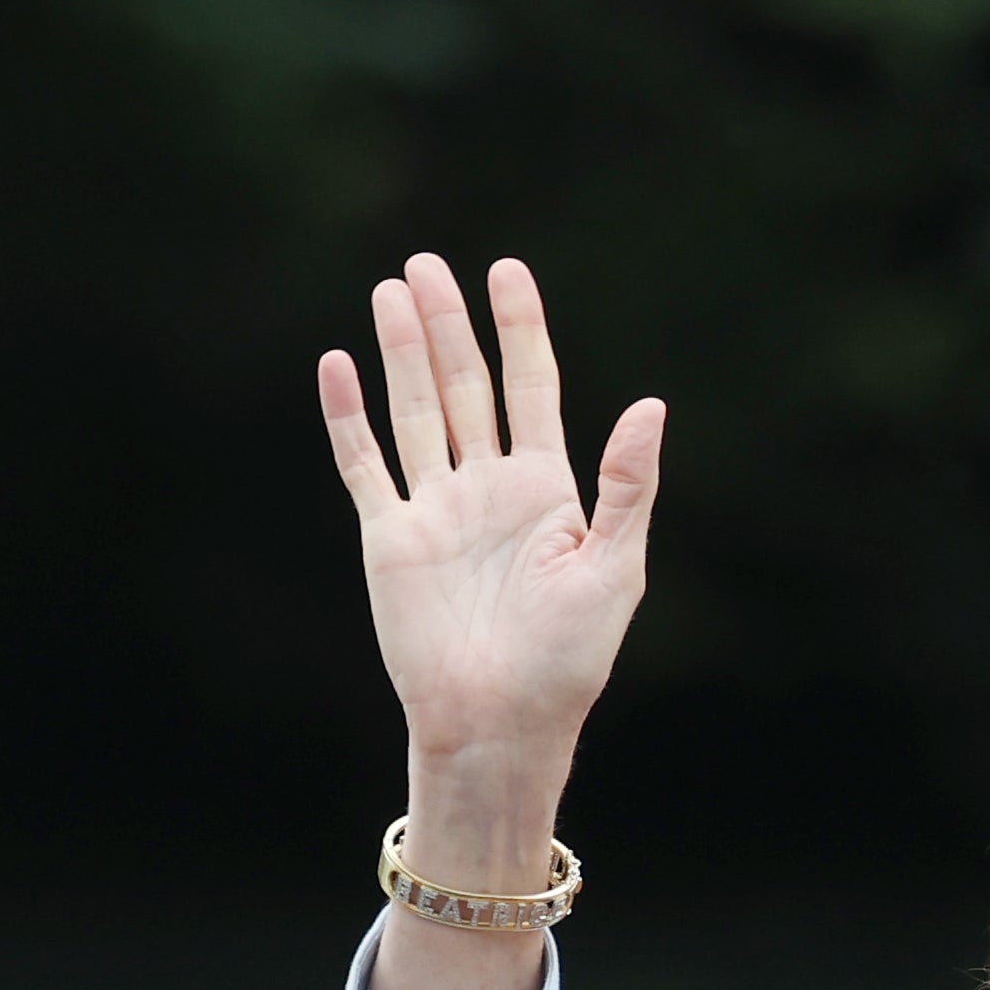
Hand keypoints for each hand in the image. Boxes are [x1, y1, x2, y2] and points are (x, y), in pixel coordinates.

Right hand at [317, 252, 663, 870]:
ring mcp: (436, 509)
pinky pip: (365, 463)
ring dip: (402, 353)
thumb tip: (650, 403)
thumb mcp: (614, 567)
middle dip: (448, 324)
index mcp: (546, 490)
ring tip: (391, 291)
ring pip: (416, 411)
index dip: (520, 329)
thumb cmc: (567, 660)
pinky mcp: (389, 538)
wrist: (500, 724)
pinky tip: (339, 364)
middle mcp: (488, 488)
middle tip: (427, 265)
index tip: (507, 271)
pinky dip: (349, 416)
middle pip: (466, 386)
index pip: (531, 387)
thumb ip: (627, 485)